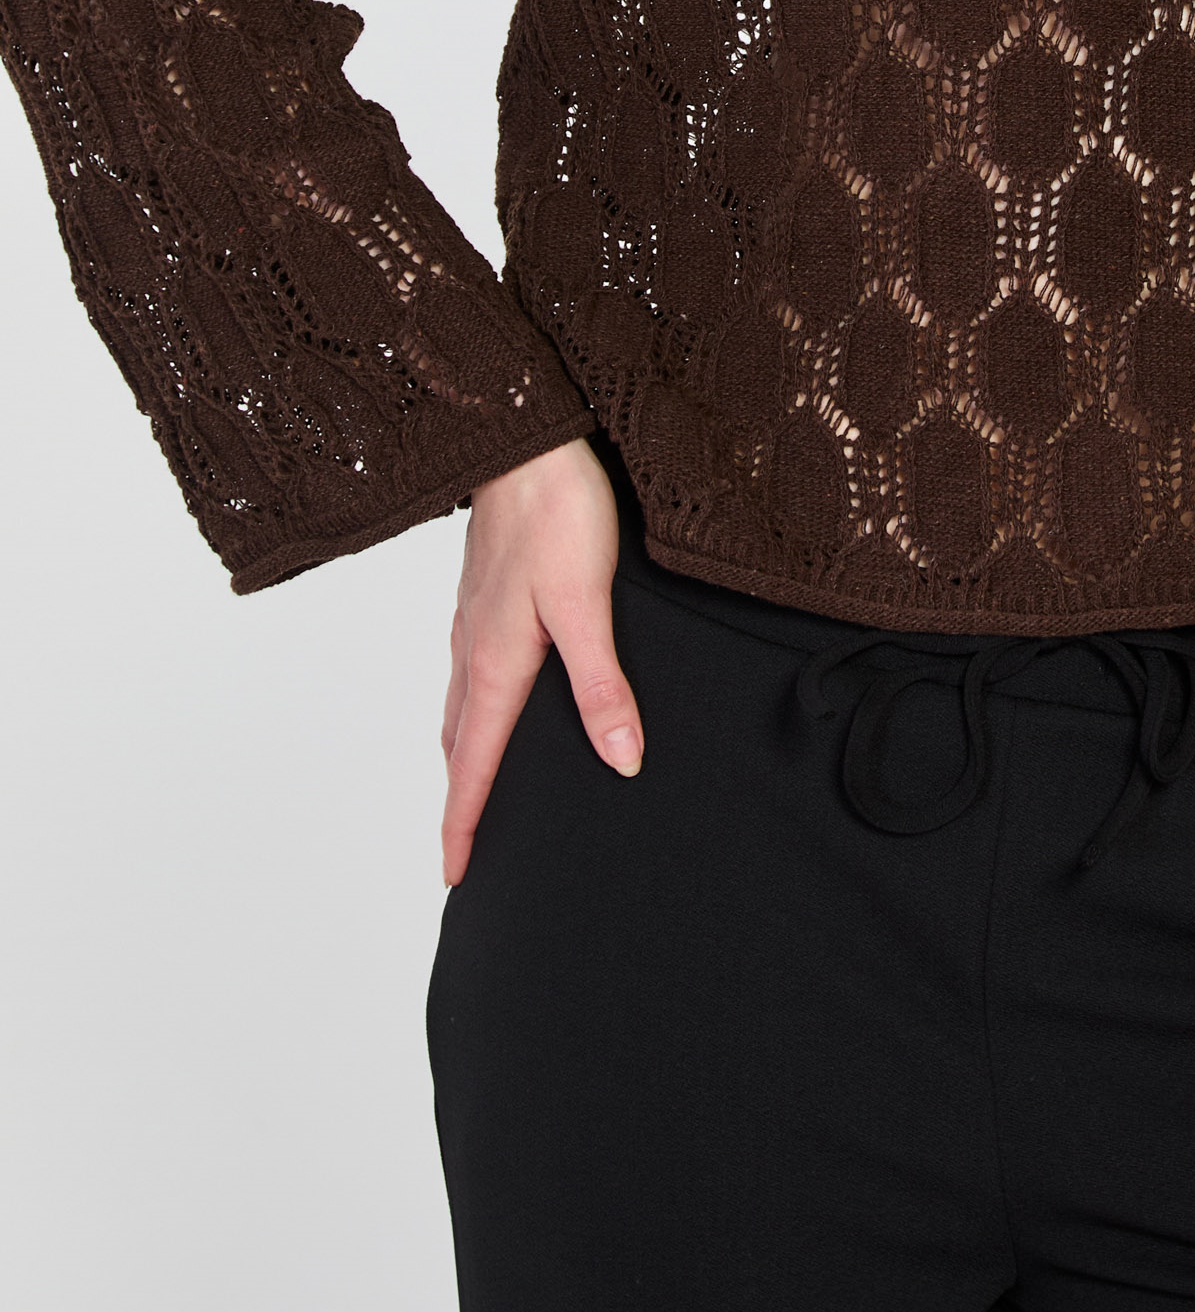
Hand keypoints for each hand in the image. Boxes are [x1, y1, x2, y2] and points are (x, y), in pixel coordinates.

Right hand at [439, 436, 643, 884]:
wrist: (526, 435)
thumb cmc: (557, 511)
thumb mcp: (586, 602)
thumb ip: (601, 684)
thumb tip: (621, 761)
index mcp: (496, 661)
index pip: (475, 763)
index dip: (466, 822)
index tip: (455, 875)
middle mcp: (474, 646)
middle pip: (459, 743)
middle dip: (459, 799)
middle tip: (462, 849)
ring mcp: (475, 617)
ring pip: (461, 705)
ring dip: (463, 754)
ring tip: (474, 788)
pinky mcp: (486, 591)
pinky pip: (469, 669)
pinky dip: (472, 707)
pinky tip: (491, 698)